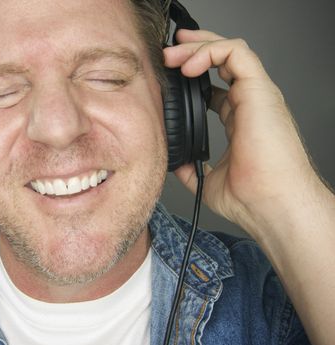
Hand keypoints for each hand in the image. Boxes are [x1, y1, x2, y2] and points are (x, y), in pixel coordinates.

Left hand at [164, 29, 326, 238]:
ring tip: (172, 55)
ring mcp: (255, 95)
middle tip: (166, 55)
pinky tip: (188, 66)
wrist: (270, 206)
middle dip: (191, 51)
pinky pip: (236, 53)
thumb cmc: (251, 198)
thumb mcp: (207, 180)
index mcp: (239, 120)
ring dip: (196, 47)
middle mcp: (249, 103)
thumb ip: (191, 167)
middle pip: (222, 62)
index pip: (216, 86)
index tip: (168, 76)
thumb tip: (176, 163)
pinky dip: (209, 52)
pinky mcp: (259, 90)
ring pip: (229, 51)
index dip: (192, 76)